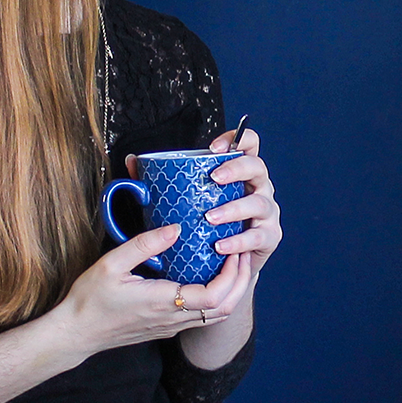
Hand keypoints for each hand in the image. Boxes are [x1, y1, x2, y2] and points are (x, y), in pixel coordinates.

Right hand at [52, 222, 250, 355]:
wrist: (75, 334)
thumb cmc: (89, 299)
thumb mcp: (111, 264)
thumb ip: (144, 244)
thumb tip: (176, 228)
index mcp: (163, 303)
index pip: (214, 296)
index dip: (232, 275)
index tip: (234, 250)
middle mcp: (172, 319)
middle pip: (225, 309)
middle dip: (240, 281)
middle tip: (242, 252)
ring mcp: (171, 327)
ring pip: (216, 316)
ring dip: (231, 291)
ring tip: (232, 263)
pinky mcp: (166, 328)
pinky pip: (202, 317)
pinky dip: (217, 299)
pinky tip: (210, 277)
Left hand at [127, 122, 281, 278]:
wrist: (221, 264)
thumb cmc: (205, 225)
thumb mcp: (185, 199)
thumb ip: (159, 180)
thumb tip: (133, 161)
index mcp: (241, 173)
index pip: (249, 144)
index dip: (237, 138)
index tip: (213, 148)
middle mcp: (259, 188)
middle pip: (258, 167)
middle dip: (236, 169)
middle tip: (213, 178)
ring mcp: (267, 213)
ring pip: (258, 203)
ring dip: (234, 209)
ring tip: (210, 217)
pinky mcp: (268, 238)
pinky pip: (257, 237)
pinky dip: (238, 241)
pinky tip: (220, 245)